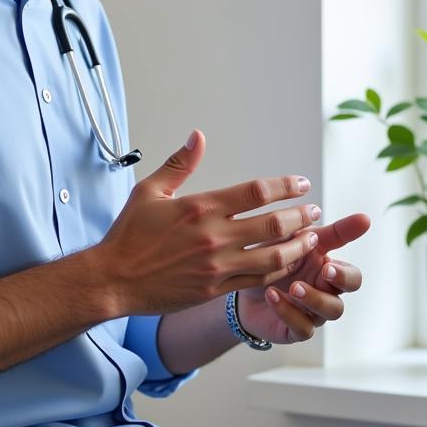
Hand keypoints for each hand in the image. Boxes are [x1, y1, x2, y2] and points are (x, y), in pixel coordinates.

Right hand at [94, 130, 321, 315]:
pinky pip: (257, 281)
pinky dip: (279, 272)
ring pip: (272, 256)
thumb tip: (198, 136)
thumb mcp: (150, 191)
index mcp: (201, 207)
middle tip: (315, 210)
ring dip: (298, 246)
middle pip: (273, 224)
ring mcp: (216, 266)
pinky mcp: (214, 290)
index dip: (285, 186)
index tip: (301, 184)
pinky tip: (290, 264)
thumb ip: (179, 164)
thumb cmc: (128, 234)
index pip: (256, 192)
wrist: (111, 280)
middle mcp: (214, 236)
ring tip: (312, 238)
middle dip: (302, 216)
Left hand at [236, 213, 369, 343]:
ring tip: (294, 286)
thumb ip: (329, 232)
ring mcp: (313, 313)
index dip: (345, 272)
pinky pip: (302, 327)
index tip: (329, 263)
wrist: (242, 282)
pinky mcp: (295, 329)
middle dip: (340, 283)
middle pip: (348, 295)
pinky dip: (287, 311)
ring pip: (329, 312)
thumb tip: (365, 218)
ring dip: (313, 298)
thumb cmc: (275, 258)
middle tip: (325, 271)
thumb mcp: (298, 239)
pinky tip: (272, 295)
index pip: (352, 275)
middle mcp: (326, 293)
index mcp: (329, 271)